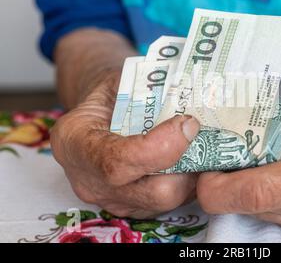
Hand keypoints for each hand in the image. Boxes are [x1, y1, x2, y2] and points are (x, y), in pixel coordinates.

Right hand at [50, 70, 200, 218]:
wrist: (99, 114)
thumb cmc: (110, 93)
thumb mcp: (120, 80)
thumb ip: (148, 89)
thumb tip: (192, 93)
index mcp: (75, 142)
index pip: (118, 162)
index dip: (162, 147)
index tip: (188, 122)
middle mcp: (90, 181)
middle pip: (153, 192)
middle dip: (187, 163)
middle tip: (200, 133)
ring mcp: (112, 200)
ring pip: (168, 201)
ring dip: (192, 173)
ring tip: (199, 143)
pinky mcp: (134, 207)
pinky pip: (170, 204)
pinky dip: (187, 181)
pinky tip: (190, 157)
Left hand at [197, 81, 280, 237]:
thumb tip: (240, 138)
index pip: (266, 191)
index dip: (224, 188)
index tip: (202, 174)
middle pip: (257, 206)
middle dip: (226, 185)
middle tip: (215, 157)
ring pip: (261, 213)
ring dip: (242, 189)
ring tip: (245, 159)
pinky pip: (274, 214)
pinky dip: (260, 195)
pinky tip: (267, 171)